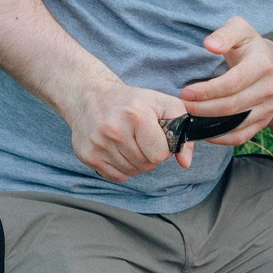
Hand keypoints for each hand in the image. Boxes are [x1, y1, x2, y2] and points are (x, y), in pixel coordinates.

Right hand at [64, 79, 188, 181]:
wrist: (91, 96)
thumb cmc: (131, 101)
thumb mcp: (163, 104)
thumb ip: (182, 129)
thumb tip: (185, 162)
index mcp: (136, 114)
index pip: (159, 154)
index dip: (162, 147)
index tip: (156, 137)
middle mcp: (114, 129)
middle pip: (146, 164)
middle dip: (149, 155)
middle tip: (141, 138)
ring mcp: (98, 143)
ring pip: (132, 171)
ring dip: (135, 161)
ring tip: (129, 142)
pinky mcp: (87, 155)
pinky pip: (116, 176)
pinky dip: (121, 168)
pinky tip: (117, 149)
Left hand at [180, 17, 272, 143]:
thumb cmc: (248, 46)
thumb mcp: (239, 30)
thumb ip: (224, 34)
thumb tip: (210, 45)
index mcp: (262, 65)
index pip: (232, 84)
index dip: (206, 91)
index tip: (186, 92)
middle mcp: (269, 89)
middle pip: (232, 106)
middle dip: (203, 109)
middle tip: (183, 106)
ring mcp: (269, 108)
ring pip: (236, 124)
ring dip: (209, 124)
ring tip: (190, 118)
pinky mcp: (265, 122)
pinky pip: (241, 136)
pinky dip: (220, 138)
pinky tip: (203, 132)